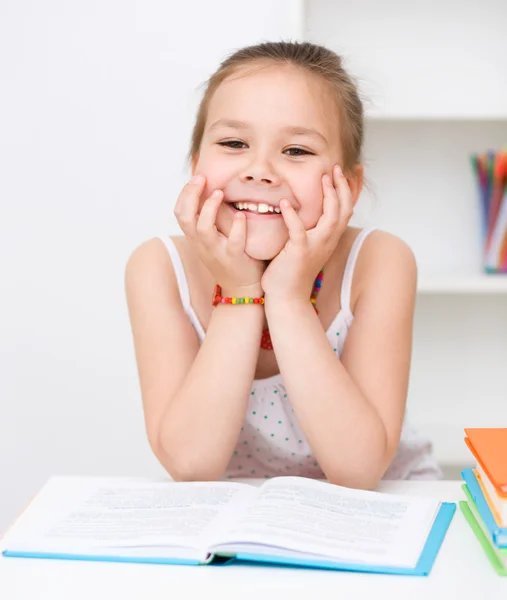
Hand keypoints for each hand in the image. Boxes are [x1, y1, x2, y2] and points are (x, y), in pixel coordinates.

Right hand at [174, 174, 264, 295]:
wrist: (241, 287)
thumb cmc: (228, 257)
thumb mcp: (212, 238)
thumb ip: (209, 218)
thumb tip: (212, 189)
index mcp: (195, 237)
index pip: (179, 212)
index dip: (185, 193)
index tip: (197, 178)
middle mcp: (201, 244)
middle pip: (185, 217)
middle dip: (191, 195)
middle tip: (202, 178)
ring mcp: (216, 252)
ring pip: (203, 229)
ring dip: (209, 208)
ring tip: (220, 193)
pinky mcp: (234, 259)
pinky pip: (233, 242)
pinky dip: (237, 228)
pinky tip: (241, 216)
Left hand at [261, 165, 352, 301]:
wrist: (287, 298)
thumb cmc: (291, 272)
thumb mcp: (304, 247)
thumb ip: (307, 229)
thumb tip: (301, 211)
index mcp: (329, 239)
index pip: (345, 210)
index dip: (348, 190)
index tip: (345, 171)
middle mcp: (327, 241)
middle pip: (343, 209)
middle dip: (341, 186)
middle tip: (334, 168)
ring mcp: (315, 247)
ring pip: (331, 216)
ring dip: (329, 195)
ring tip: (322, 177)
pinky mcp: (299, 252)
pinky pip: (299, 230)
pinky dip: (292, 215)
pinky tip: (285, 202)